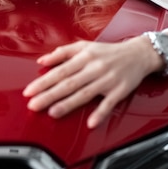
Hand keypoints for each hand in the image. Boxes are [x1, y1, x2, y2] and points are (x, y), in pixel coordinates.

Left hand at [22, 37, 162, 128]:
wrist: (138, 54)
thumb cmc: (108, 52)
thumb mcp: (84, 46)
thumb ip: (62, 53)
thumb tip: (41, 60)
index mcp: (84, 57)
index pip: (60, 71)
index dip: (43, 82)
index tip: (29, 91)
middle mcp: (94, 68)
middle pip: (69, 83)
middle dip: (49, 95)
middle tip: (34, 105)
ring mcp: (107, 80)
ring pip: (85, 94)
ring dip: (68, 104)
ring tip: (53, 112)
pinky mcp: (120, 91)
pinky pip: (109, 104)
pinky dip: (100, 113)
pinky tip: (91, 122)